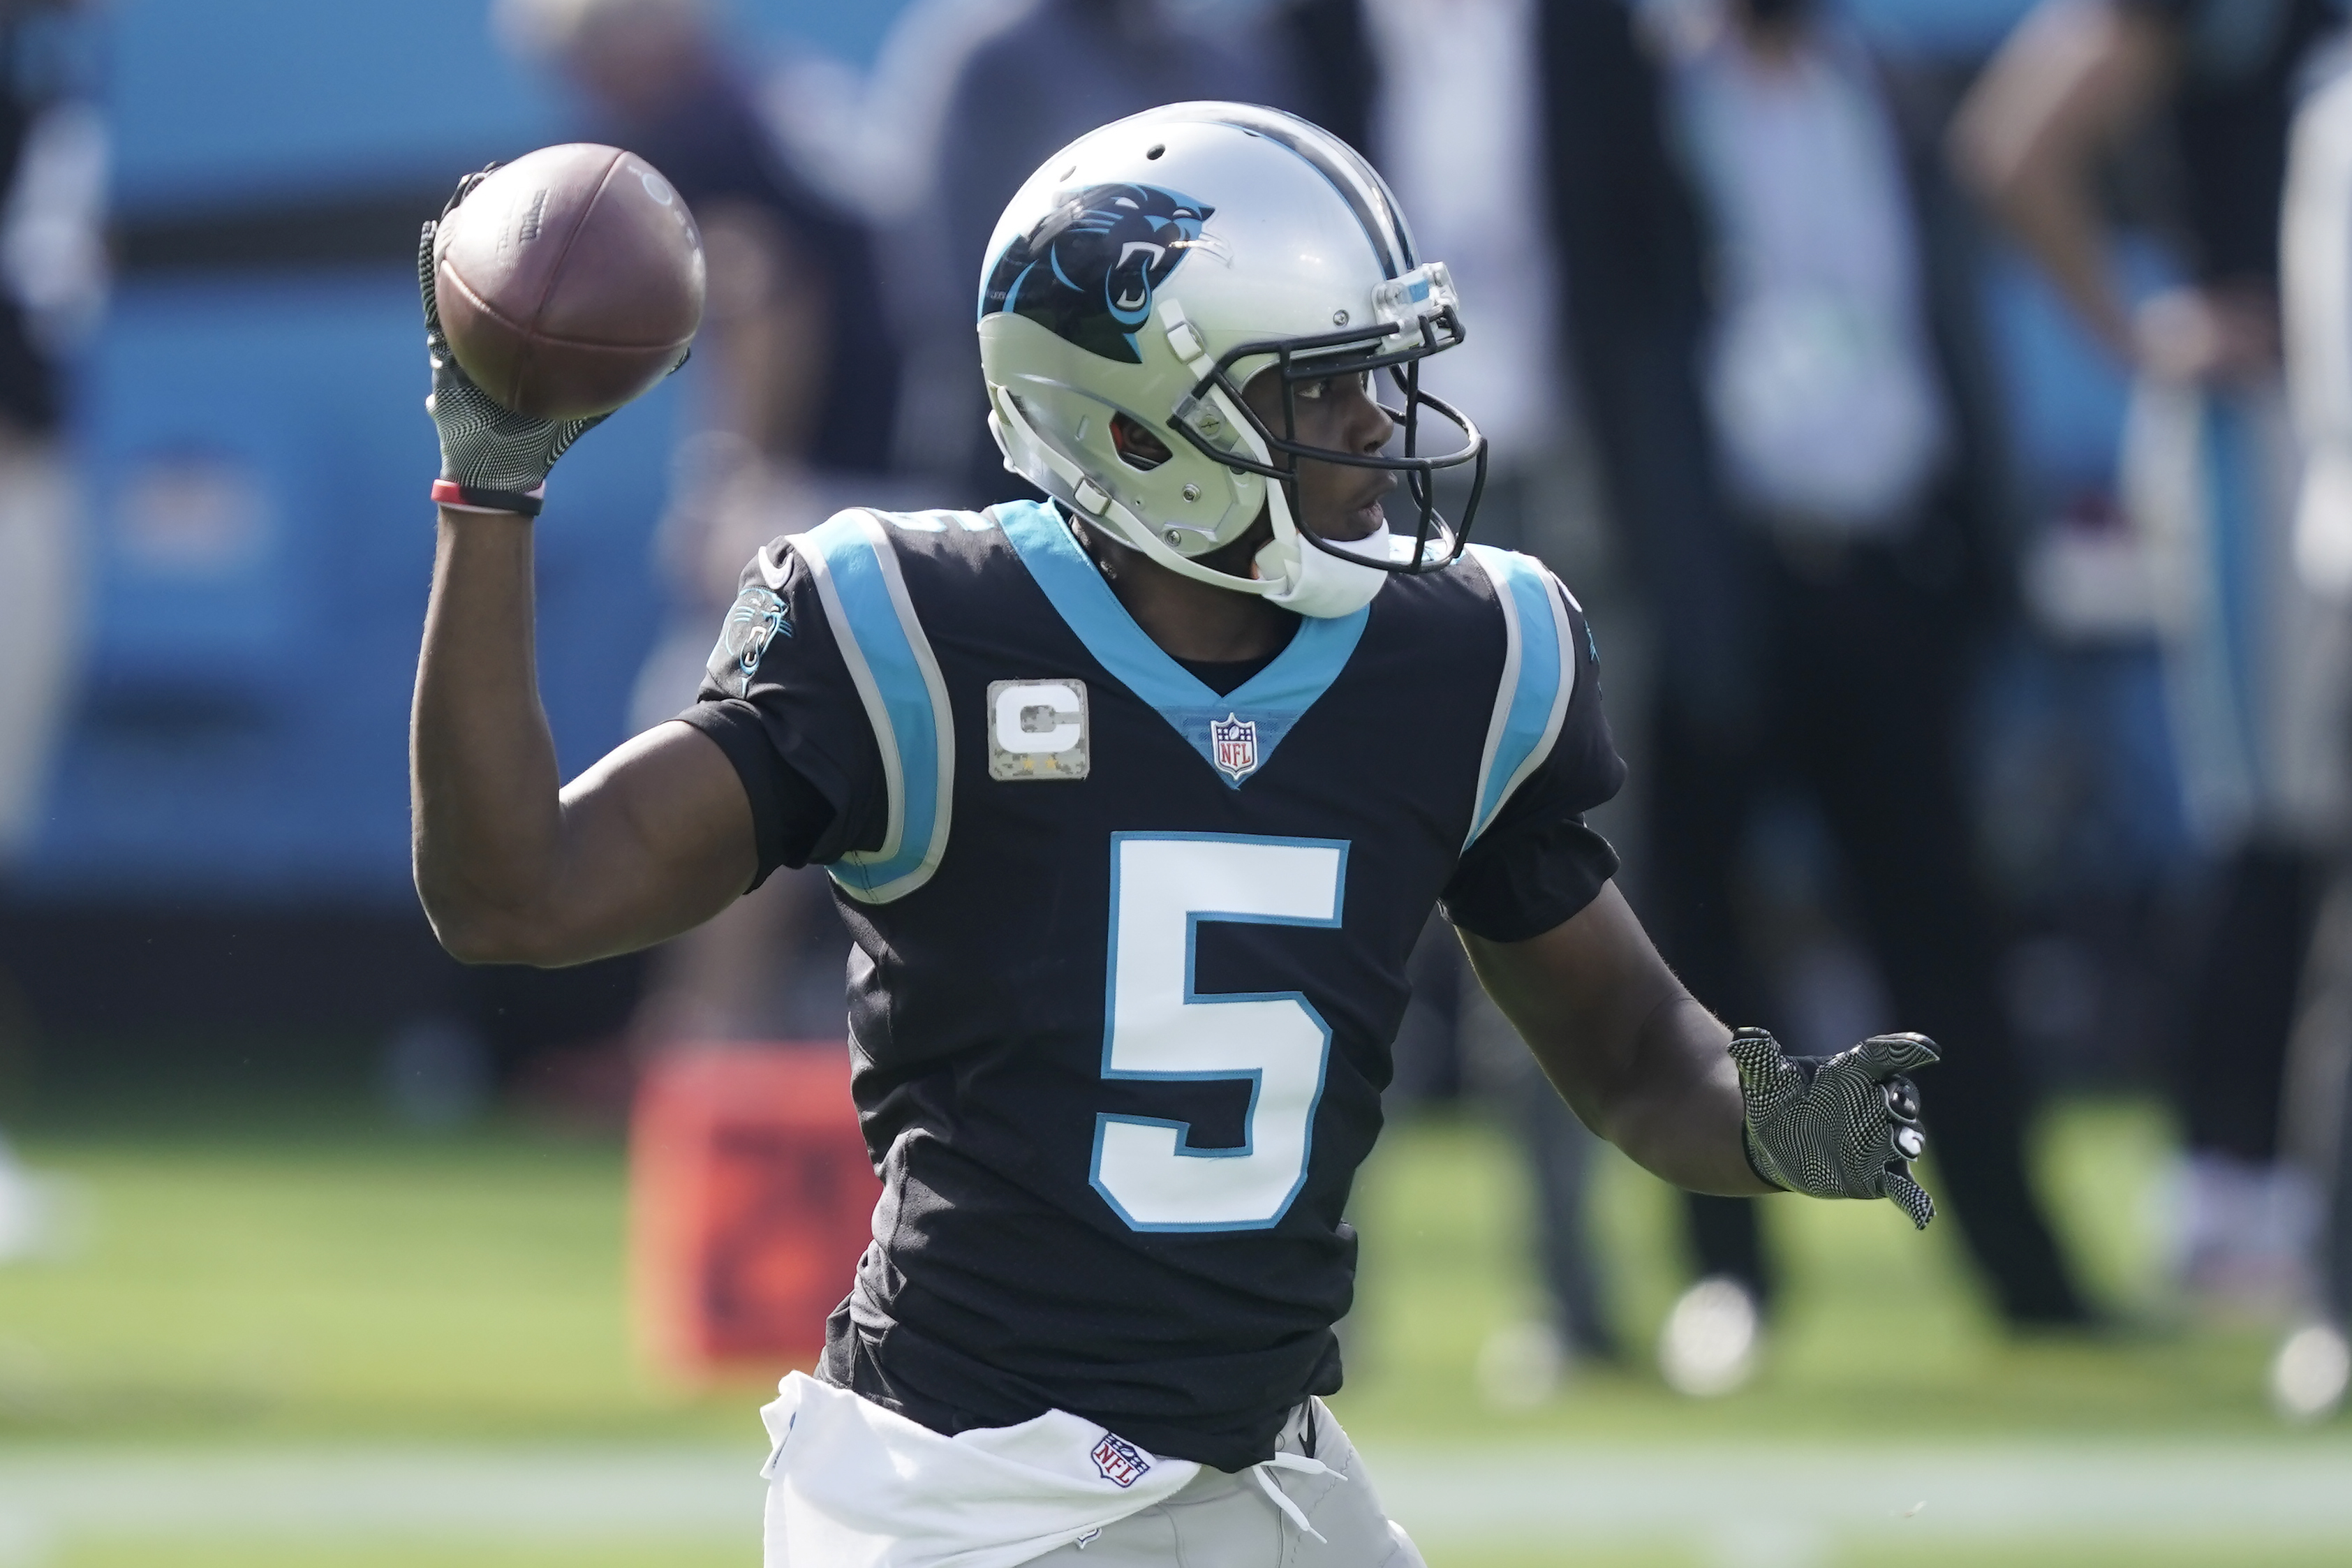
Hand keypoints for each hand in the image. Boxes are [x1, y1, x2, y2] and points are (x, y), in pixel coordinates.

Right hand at [419, 165, 607, 516]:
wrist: (498, 465)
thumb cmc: (546, 435)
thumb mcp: (594, 401)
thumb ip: (630, 373)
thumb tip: (685, 352)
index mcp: (534, 324)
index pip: (542, 271)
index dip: (550, 234)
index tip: (567, 193)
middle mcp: (500, 318)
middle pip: (500, 256)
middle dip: (503, 213)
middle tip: (512, 172)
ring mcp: (465, 325)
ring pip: (462, 264)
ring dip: (464, 223)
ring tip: (472, 187)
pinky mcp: (439, 339)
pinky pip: (435, 294)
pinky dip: (432, 263)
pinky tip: (435, 232)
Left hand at [1730, 1027, 1938, 1229]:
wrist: (1772, 1139)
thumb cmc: (1777, 1098)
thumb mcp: (1766, 1078)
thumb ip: (1761, 1057)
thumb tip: (1743, 1039)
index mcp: (1856, 1071)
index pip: (1884, 1055)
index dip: (1906, 1049)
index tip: (1927, 1049)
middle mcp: (1878, 1102)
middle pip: (1901, 1097)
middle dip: (1901, 1100)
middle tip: (1894, 1101)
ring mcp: (1883, 1140)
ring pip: (1906, 1138)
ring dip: (1906, 1141)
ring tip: (1902, 1144)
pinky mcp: (1881, 1175)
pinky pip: (1905, 1188)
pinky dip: (1916, 1201)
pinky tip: (1923, 1214)